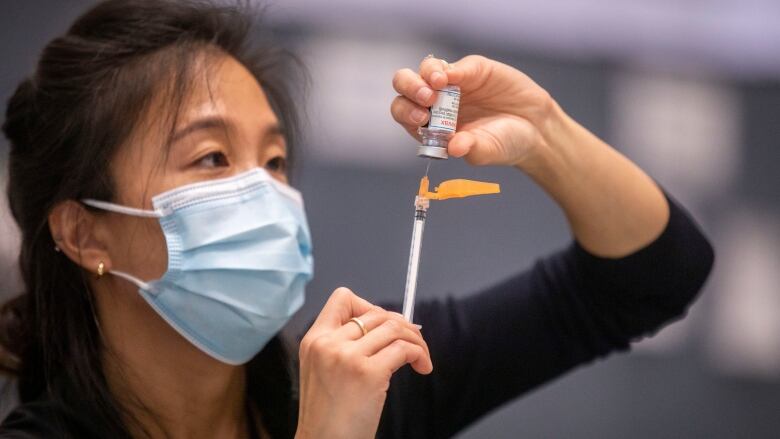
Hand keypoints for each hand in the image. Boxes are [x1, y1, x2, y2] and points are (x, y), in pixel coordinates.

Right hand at [295, 288, 432, 438]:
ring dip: (416, 340)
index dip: (369, 305)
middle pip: (376, 313)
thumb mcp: (323, 371)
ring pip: (394, 327)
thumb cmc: (328, 417)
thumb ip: (344, 346)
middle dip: (401, 325)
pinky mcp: (368, 374)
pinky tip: (421, 367)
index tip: (384, 324)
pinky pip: (405, 349)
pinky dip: (420, 355)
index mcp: (313, 340)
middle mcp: (328, 343)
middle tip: (412, 341)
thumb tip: (390, 325)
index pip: (342, 298)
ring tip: (420, 357)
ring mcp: (348, 357)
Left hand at [391, 54, 556, 167]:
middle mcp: (436, 102)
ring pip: (425, 70)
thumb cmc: (505, 143)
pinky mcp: (471, 69)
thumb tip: (454, 147)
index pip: (405, 113)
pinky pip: (455, 65)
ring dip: (425, 75)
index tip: (420, 118)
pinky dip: (451, 69)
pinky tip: (455, 76)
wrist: (535, 127)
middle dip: (409, 89)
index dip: (406, 113)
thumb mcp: (488, 151)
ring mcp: (452, 83)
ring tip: (438, 85)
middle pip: (406, 87)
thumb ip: (470, 149)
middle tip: (426, 100)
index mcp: (430, 125)